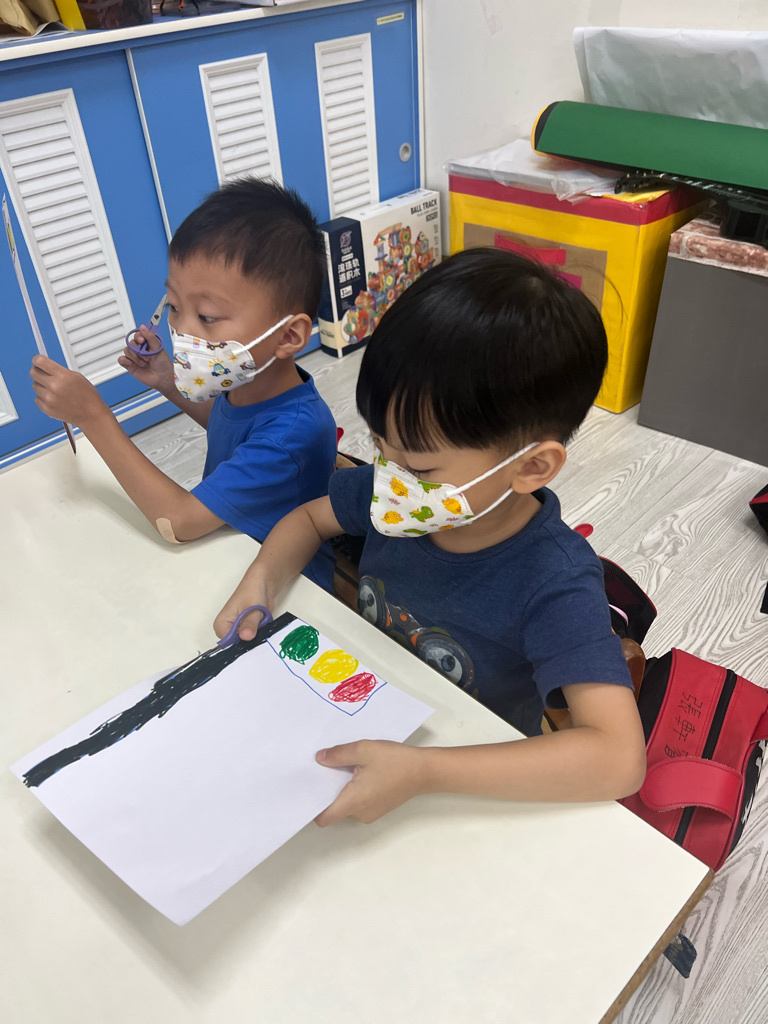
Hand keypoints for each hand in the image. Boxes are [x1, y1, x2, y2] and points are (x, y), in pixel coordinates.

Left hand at [30, 355, 107, 427]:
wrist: (92, 415)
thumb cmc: (87, 396)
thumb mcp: (77, 377)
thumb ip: (59, 371)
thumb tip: (46, 367)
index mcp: (63, 375)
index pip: (40, 361)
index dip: (37, 359)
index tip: (37, 361)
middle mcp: (54, 386)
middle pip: (33, 373)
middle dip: (37, 372)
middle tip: (43, 374)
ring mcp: (50, 398)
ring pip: (35, 386)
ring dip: (42, 386)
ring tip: (54, 390)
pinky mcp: (47, 409)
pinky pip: (37, 399)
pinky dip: (43, 398)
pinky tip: (54, 399)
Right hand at [118, 326, 174, 394]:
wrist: (162, 379)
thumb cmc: (163, 365)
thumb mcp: (158, 349)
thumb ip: (150, 337)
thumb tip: (142, 327)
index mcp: (148, 343)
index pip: (138, 334)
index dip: (138, 336)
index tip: (142, 340)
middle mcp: (140, 349)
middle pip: (131, 342)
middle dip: (138, 349)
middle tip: (147, 356)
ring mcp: (135, 357)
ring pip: (126, 350)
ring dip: (135, 357)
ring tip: (144, 363)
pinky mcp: (130, 365)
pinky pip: (121, 359)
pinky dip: (125, 360)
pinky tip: (132, 363)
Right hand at [213, 581, 272, 641]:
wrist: (262, 584)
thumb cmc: (253, 592)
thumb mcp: (252, 609)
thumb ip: (249, 624)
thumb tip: (246, 637)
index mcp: (221, 624)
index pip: (228, 645)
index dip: (241, 645)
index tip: (252, 640)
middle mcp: (227, 629)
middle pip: (238, 646)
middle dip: (250, 642)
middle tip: (259, 634)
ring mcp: (237, 630)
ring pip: (246, 643)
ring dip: (256, 638)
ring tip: (262, 628)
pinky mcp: (246, 629)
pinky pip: (252, 638)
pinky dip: (259, 635)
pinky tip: (264, 629)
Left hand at [314, 740, 428, 825]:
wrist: (425, 770)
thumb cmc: (395, 761)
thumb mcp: (363, 750)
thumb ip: (338, 755)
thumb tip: (319, 758)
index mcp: (353, 802)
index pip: (323, 818)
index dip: (312, 807)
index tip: (306, 790)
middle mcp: (360, 813)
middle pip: (334, 809)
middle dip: (327, 792)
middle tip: (322, 770)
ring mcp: (371, 812)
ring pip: (347, 805)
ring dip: (342, 789)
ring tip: (344, 767)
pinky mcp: (379, 808)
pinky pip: (359, 802)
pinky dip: (354, 790)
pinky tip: (359, 772)